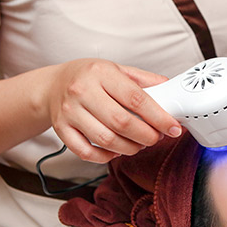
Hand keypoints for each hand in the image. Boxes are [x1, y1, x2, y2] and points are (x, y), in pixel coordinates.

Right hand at [47, 59, 180, 162]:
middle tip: (157, 138)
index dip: (159, 117)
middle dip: (147, 136)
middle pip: (122, 123)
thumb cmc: (90, 78)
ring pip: (106, 140)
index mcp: (101, 73)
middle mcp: (82, 91)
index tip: (173, 128)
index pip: (136, 99)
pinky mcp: (61, 129)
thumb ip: (145, 80)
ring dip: (130, 148)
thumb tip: (170, 90)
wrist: (53, 85)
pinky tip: (117, 150)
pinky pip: (87, 152)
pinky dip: (106, 157)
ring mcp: (69, 112)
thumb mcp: (117, 69)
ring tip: (140, 144)